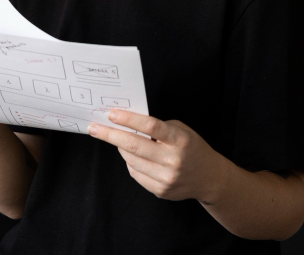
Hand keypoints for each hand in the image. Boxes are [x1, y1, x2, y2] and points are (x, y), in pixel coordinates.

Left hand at [87, 111, 229, 203]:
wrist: (209, 178)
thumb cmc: (191, 148)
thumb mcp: (181, 130)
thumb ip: (157, 127)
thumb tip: (126, 125)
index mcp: (180, 140)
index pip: (150, 127)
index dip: (129, 119)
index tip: (111, 114)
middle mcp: (173, 160)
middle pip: (134, 146)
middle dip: (110, 135)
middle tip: (94, 127)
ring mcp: (166, 178)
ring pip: (131, 160)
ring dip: (121, 148)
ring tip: (119, 140)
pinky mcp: (161, 191)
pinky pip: (135, 174)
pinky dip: (131, 163)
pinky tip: (135, 157)